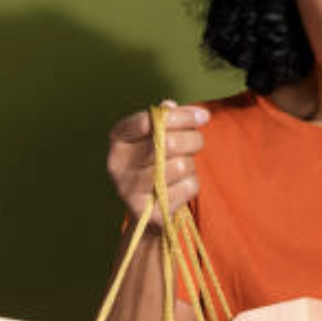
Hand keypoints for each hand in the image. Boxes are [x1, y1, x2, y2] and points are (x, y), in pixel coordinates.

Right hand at [107, 100, 208, 231]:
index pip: (148, 121)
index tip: (203, 116)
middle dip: (193, 139)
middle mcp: (118, 164)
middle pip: (168, 143)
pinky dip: (191, 184)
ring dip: (191, 163)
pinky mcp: (149, 211)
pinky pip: (187, 188)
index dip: (180, 116)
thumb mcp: (154, 137)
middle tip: (197, 140)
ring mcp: (130, 190)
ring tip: (184, 165)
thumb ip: (166, 119)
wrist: (146, 208)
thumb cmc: (153, 162)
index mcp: (118, 139)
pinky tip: (179, 185)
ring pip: (181, 166)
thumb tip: (181, 109)